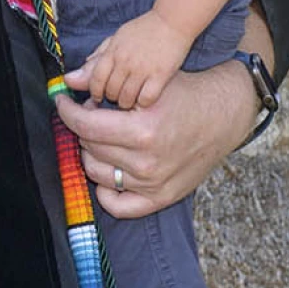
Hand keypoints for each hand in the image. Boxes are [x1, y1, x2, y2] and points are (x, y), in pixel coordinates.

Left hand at [56, 54, 255, 217]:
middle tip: (93, 115)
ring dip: (92, 154)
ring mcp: (154, 183)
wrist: (224, 115)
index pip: (86, 126)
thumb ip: (109, 83)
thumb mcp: (150, 82)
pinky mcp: (161, 198)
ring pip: (97, 173)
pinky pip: (118, 205)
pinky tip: (108, 170)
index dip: (68, 112)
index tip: (63, 103)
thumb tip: (69, 81)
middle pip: (90, 148)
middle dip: (84, 128)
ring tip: (103, 138)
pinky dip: (106, 190)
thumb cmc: (186, 93)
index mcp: (144, 130)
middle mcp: (148, 162)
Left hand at [71, 10, 190, 108]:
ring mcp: (143, 69)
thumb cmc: (144, 29)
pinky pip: (146, 98)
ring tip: (130, 99)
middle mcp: (125, 61)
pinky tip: (145, 97)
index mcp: (113, 51)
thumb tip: (72, 77)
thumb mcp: (116, 38)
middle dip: (111, 98)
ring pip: (126, 98)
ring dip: (127, 102)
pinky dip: (143, 102)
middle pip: (110, 91)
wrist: (172, 20)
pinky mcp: (161, 75)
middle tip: (117, 98)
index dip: (94, 92)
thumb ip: (97, 57)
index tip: (98, 97)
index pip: (95, 79)